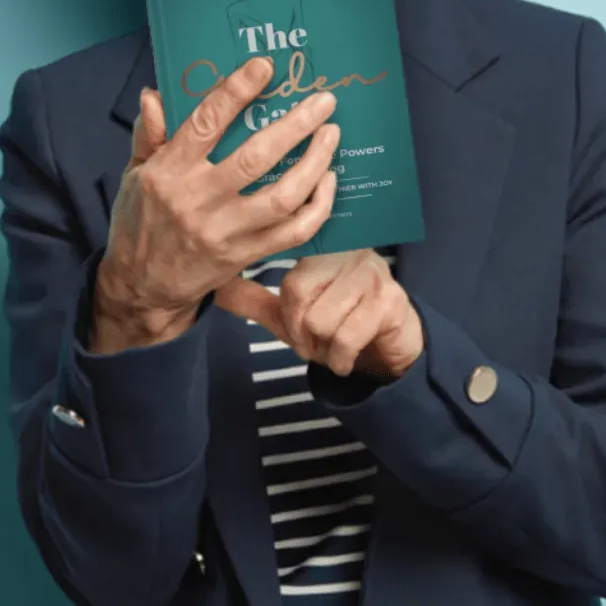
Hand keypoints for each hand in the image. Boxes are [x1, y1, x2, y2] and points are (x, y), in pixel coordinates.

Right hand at [91, 56, 341, 350]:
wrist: (141, 288)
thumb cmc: (139, 222)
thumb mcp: (133, 174)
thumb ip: (148, 134)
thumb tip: (155, 95)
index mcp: (169, 172)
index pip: (206, 124)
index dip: (236, 92)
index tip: (264, 67)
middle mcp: (198, 200)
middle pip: (256, 157)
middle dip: (295, 125)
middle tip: (323, 101)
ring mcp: (225, 231)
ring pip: (282, 196)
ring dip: (314, 163)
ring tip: (331, 134)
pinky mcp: (245, 256)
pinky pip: (293, 232)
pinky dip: (318, 206)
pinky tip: (327, 180)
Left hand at [215, 248, 423, 378]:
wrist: (389, 347)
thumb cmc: (339, 322)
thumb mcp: (292, 313)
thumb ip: (255, 299)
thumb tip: (216, 287)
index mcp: (324, 247)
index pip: (289, 280)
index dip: (290, 314)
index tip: (303, 325)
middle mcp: (349, 252)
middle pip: (298, 295)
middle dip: (303, 332)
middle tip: (319, 339)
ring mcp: (372, 273)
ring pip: (321, 319)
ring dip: (323, 347)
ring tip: (335, 343)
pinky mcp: (390, 301)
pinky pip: (346, 337)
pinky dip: (341, 359)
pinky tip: (348, 355)